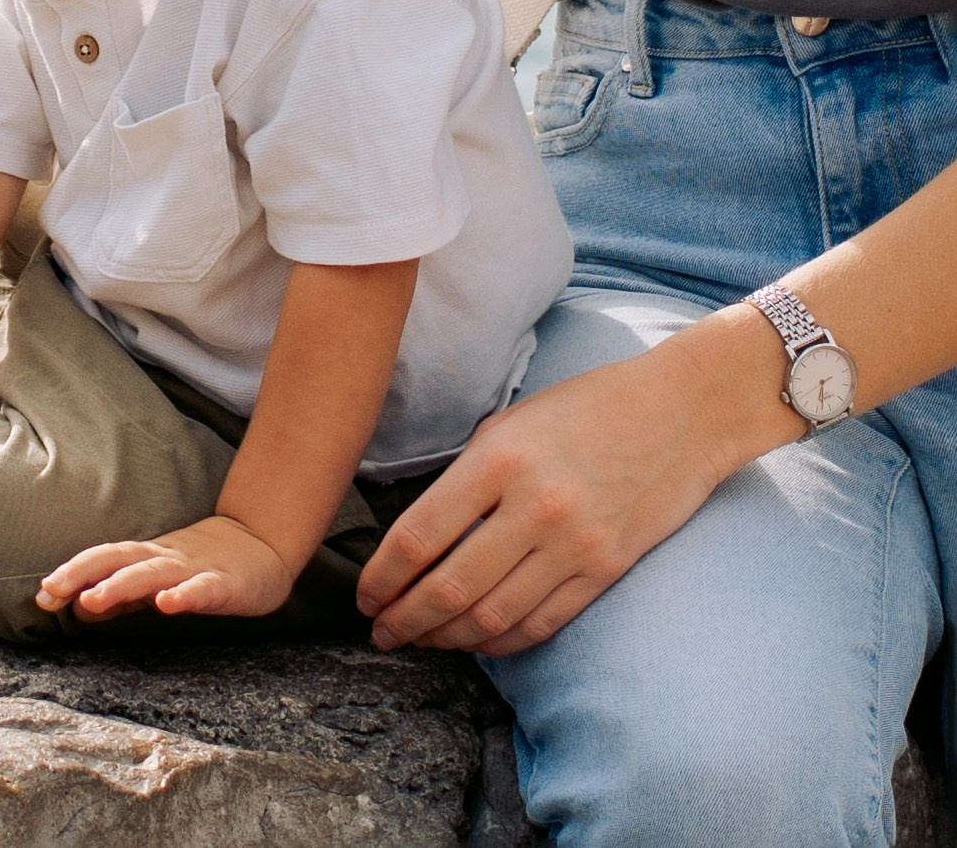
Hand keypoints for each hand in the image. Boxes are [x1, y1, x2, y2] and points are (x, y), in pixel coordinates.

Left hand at [37, 516, 297, 620]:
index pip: (102, 561)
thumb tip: (77, 604)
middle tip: (50, 591)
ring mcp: (194, 570)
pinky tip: (168, 604)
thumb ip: (121, 595)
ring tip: (94, 599)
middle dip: (81, 573)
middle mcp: (164, 559)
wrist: (263, 545)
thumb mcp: (157, 581)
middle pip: (117, 559)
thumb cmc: (203, 568)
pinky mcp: (226, 584)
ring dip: (121, 585)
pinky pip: (204, 589)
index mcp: (145, 559)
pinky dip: (185, 594)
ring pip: (153, 574)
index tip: (42, 596)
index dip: (71, 574)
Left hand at [354, 324, 789, 654]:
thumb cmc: (587, 408)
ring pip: (493, 615)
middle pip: (449, 586)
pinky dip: (501, 641)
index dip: (383, 577)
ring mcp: (575, 543)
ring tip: (420, 639)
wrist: (684, 413)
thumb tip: (419, 534)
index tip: (364, 596)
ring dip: (447, 636)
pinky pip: (542, 622)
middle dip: (405, 618)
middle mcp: (534, 507)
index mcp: (497, 460)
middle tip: (381, 632)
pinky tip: (476, 641)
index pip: (420, 536)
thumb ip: (465, 475)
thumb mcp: (511, 422)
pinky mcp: (608, 569)